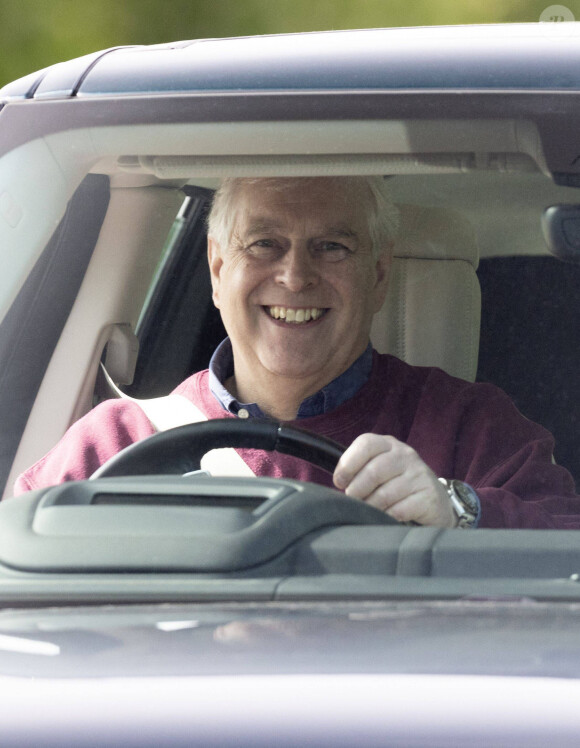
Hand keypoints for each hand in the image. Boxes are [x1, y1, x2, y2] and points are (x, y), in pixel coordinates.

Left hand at [333, 433, 456, 526]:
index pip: (365, 444)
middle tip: (354, 502)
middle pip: (373, 471)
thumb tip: (339, 484)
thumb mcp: (378, 471)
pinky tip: (387, 518)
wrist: (434, 502)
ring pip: (385, 494)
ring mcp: (419, 474)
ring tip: (370, 512)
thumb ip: (359, 471)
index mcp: (388, 444)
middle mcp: (405, 455)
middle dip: (357, 491)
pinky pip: (399, 509)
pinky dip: (388, 517)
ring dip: (371, 507)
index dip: (347, 464)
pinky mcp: (429, 495)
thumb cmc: (396, 486)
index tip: (340, 483)